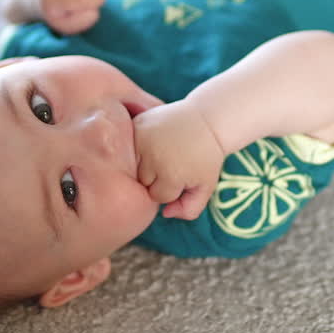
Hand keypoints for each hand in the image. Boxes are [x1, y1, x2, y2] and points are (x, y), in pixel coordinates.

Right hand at [133, 99, 225, 219]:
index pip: (157, 197)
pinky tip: (152, 142)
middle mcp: (153, 158)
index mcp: (171, 175)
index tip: (182, 174)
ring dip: (143, 163)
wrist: (206, 119)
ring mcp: (141, 139)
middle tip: (172, 161)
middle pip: (142, 182)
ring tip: (161, 151)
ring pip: (131, 166)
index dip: (171, 188)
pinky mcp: (135, 125)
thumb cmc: (206, 156)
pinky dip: (136, 147)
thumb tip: (164, 213)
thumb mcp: (206, 186)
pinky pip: (127, 146)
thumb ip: (190, 209)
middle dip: (156, 177)